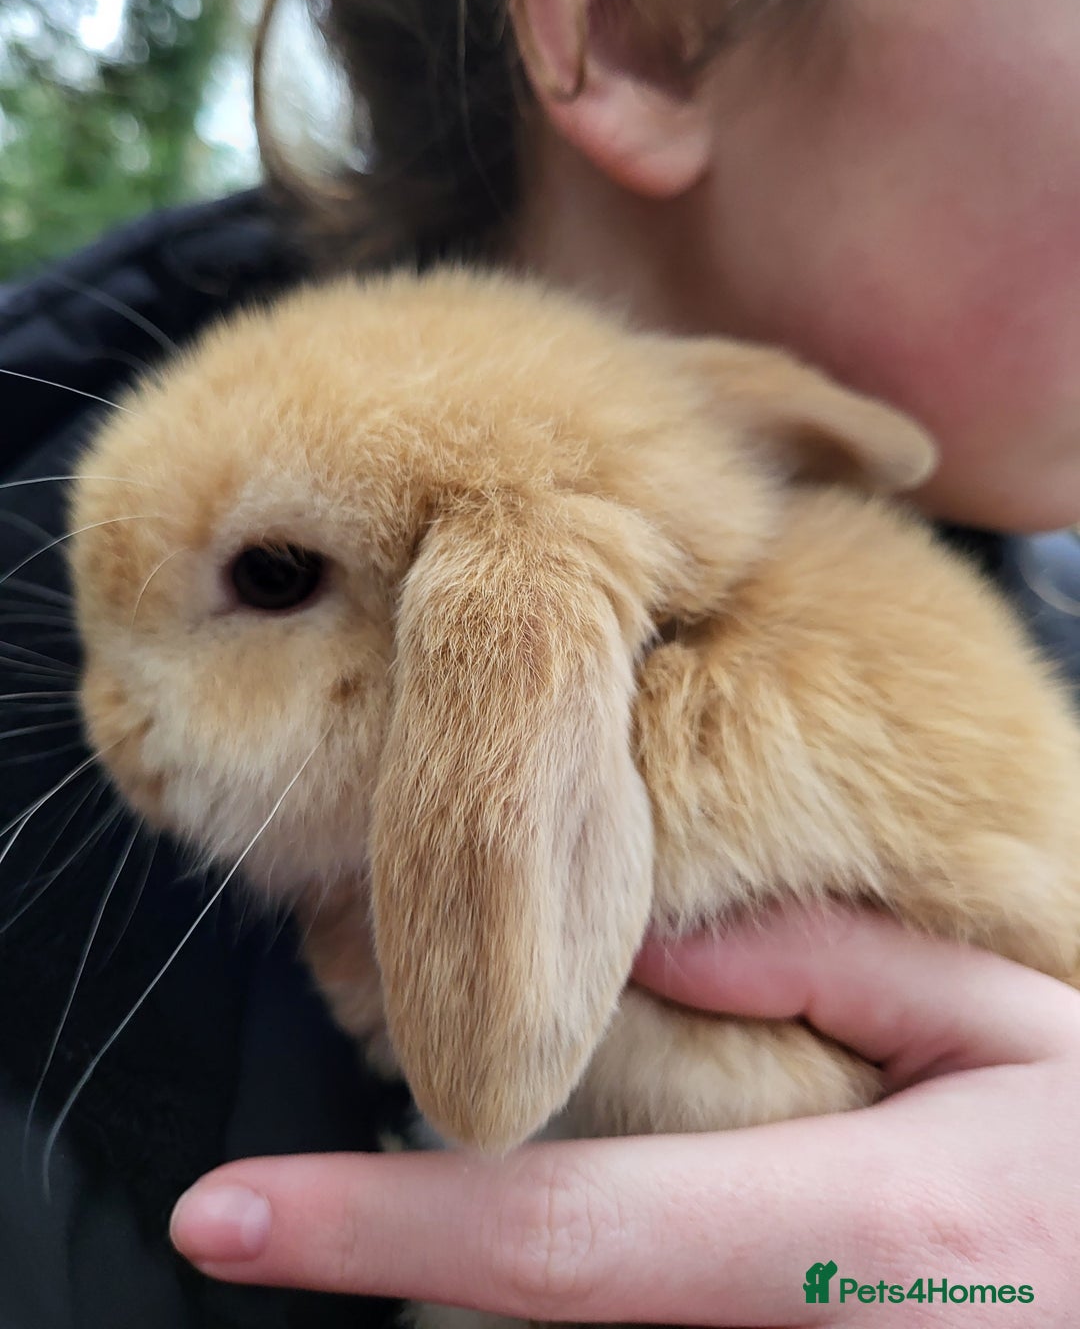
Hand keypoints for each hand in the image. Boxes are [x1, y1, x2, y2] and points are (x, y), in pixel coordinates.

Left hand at [170, 905, 1079, 1323]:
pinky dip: (595, 1296)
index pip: (561, 1237)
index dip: (373, 1226)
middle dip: (422, 1247)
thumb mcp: (1011, 1028)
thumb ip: (832, 972)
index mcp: (865, 1232)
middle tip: (329, 1184)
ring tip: (462, 1198)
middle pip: (544, 1315)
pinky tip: (638, 1208)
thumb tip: (652, 956)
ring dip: (515, 1271)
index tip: (225, 1215)